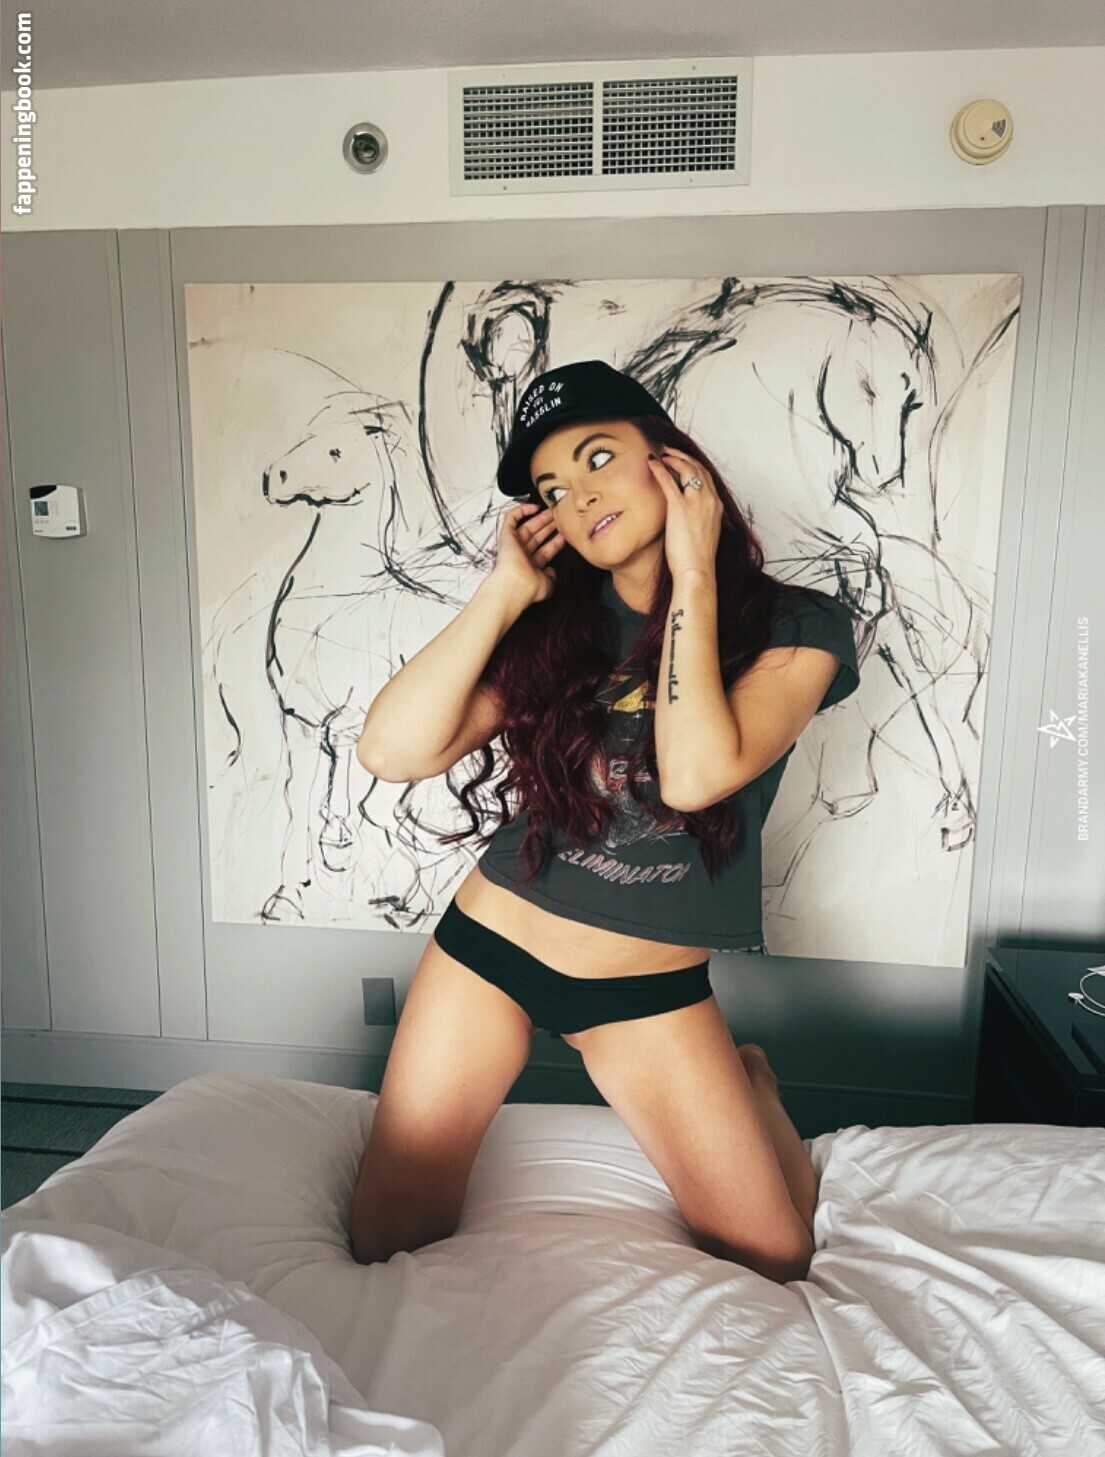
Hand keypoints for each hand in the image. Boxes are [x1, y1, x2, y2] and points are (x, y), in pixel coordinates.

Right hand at [488, 501, 563, 604]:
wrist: (515, 584)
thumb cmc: (528, 587)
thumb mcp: (547, 585)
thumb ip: (551, 578)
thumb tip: (552, 573)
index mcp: (530, 566)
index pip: (545, 551)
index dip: (556, 542)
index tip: (565, 535)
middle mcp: (521, 555)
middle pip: (537, 536)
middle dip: (549, 526)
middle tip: (559, 518)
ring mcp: (514, 545)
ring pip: (527, 526)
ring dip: (540, 518)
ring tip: (553, 510)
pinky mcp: (506, 535)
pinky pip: (511, 518)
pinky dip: (521, 510)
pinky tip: (534, 507)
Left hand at [648, 448, 721, 578]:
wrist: (697, 570)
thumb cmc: (698, 558)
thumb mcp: (704, 533)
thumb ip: (698, 519)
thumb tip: (686, 517)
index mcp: (716, 506)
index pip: (706, 477)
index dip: (693, 465)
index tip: (682, 461)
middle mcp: (710, 500)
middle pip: (698, 468)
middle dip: (683, 456)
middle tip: (669, 451)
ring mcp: (696, 502)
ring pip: (687, 469)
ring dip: (673, 458)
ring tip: (661, 453)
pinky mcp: (680, 507)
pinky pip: (669, 480)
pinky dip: (660, 468)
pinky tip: (651, 462)